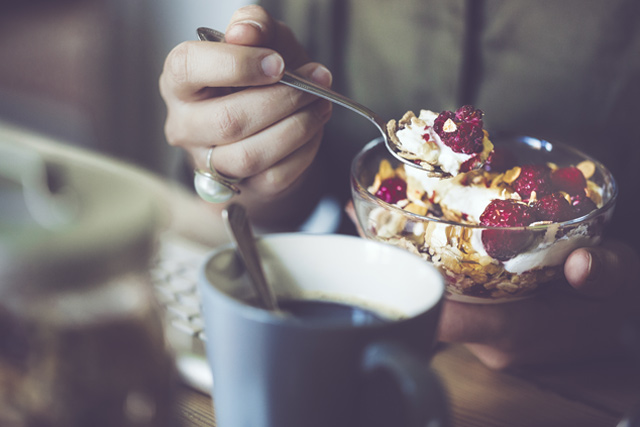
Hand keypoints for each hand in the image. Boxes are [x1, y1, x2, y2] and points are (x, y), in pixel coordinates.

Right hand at [159, 6, 332, 224]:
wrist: (266, 123)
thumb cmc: (256, 77)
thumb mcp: (260, 40)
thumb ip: (254, 26)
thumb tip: (245, 32)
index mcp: (179, 81)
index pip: (189, 68)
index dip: (237, 64)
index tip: (277, 62)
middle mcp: (183, 125)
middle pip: (229, 120)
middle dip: (282, 99)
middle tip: (314, 83)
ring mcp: (207, 162)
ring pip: (250, 155)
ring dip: (297, 127)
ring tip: (319, 104)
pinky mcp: (237, 188)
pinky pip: (274, 176)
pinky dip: (303, 150)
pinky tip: (314, 128)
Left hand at [345, 201, 639, 368]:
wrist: (622, 327)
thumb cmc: (618, 304)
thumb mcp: (621, 282)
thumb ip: (606, 273)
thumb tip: (581, 263)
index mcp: (512, 330)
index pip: (441, 318)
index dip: (401, 285)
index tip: (369, 244)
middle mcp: (488, 339)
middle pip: (421, 299)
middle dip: (388, 260)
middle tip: (356, 215)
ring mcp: (483, 333)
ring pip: (428, 295)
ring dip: (400, 258)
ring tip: (368, 216)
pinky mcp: (485, 322)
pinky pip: (442, 294)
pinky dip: (422, 264)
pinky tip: (407, 234)